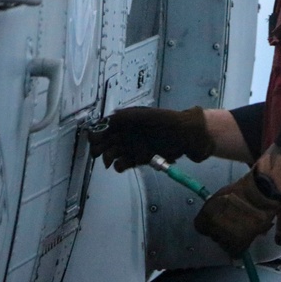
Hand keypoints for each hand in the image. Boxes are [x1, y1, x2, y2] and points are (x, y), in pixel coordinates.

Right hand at [89, 106, 214, 171]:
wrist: (187, 136)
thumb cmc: (167, 122)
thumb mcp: (147, 115)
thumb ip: (127, 116)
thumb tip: (109, 118)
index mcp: (127, 121)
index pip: (105, 126)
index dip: (97, 132)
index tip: (94, 139)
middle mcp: (127, 134)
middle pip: (105, 141)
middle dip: (99, 147)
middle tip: (98, 152)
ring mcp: (132, 147)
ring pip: (112, 153)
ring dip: (108, 157)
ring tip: (110, 160)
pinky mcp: (139, 159)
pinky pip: (124, 163)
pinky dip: (119, 166)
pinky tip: (120, 165)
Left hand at [193, 168, 280, 256]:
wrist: (261, 195)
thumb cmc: (244, 191)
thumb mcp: (222, 195)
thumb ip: (214, 207)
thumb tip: (215, 213)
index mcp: (207, 214)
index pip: (200, 226)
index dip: (209, 224)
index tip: (215, 222)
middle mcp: (213, 227)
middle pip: (213, 234)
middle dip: (221, 230)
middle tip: (232, 223)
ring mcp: (225, 236)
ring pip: (224, 243)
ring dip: (230, 239)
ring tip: (241, 229)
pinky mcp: (238, 244)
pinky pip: (235, 252)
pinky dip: (239, 247)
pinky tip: (245, 238)